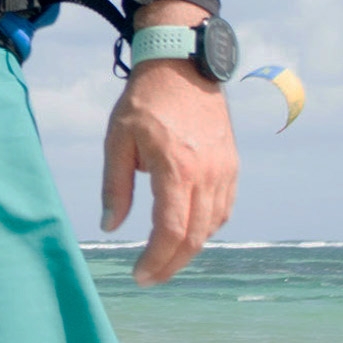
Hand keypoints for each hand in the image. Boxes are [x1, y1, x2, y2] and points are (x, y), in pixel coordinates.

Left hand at [100, 56, 239, 285]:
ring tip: (164, 258)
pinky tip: (187, 232)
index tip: (140, 275)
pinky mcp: (231, 165)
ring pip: (212, 227)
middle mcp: (207, 173)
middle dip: (171, 264)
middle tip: (149, 277)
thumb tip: (111, 226)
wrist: (182, 65)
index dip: (157, 260)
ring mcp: (225, 170)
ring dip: (189, 250)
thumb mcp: (117, 140)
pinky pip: (223, 209)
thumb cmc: (144, 101)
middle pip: (195, 237)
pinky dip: (206, 228)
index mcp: (176, 167)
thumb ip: (114, 187)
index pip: (172, 231)